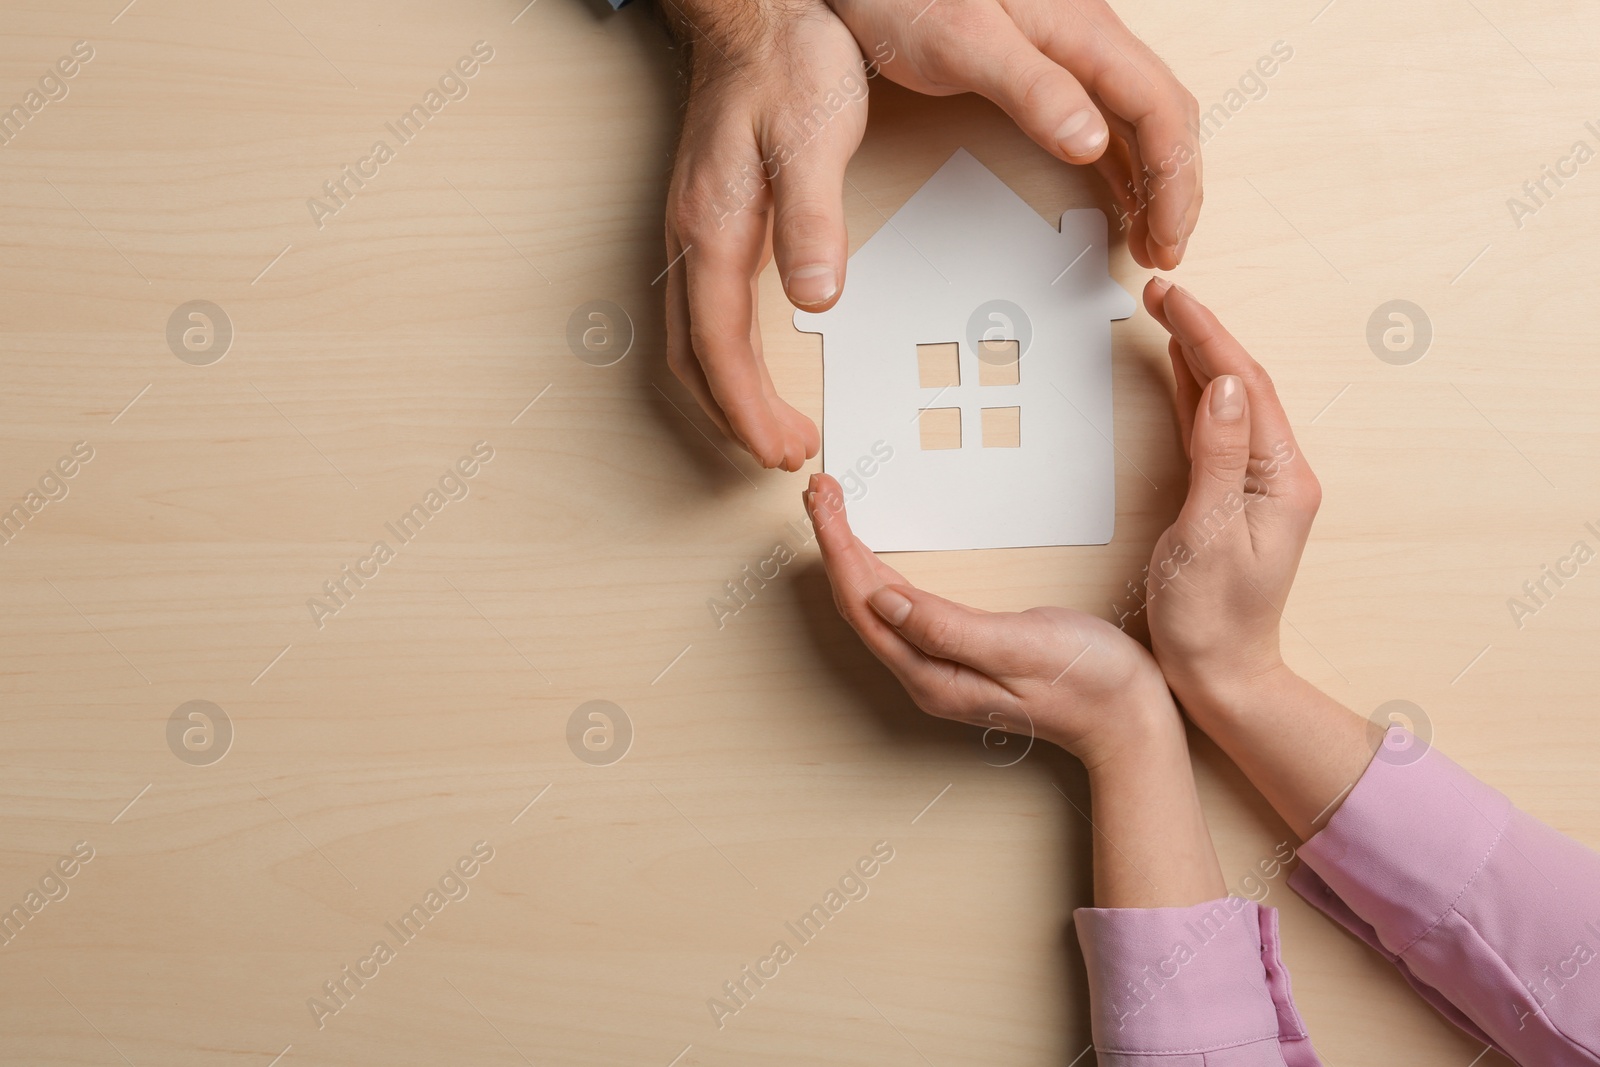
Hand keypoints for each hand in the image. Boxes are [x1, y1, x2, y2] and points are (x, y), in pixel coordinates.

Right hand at [662, 0, 865, 469]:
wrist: (756, 9)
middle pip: (693, 358)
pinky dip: (724, 356)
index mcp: (713, 228)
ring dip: (726, 392)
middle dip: (734, 417)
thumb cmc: (787, 61)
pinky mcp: (707, 221)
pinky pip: (701, 311)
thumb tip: (816, 299)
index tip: (781, 448)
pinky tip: (753, 360)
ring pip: (690, 339)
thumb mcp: (814, 135)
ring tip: (770, 425)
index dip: (748, 409)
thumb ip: (814, 219)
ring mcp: (692, 231)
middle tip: (782, 453)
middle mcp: (690, 237)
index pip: (719, 348)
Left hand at [805, 473, 1173, 768]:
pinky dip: (878, 572)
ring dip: (850, 555)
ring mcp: (939, 668)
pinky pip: (899, 611)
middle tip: (820, 491)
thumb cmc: (1087, 681)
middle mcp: (926, 676)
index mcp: (933, 676)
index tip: (824, 501)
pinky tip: (871, 556)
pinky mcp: (957, 655)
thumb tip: (884, 601)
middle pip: (859, 603)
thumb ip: (947, 628)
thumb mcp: (1018, 645)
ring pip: (875, 606)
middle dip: (834, 543)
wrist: (1127, 716)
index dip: (837, 548)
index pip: (864, 604)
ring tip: (833, 509)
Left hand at [822, 0, 1201, 268]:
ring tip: (1150, 237)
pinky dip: (1123, 162)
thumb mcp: (965, 43)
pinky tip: (1119, 194)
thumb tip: (1090, 141)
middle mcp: (1088, 36)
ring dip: (1154, 179)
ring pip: (1140, 119)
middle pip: (1164, 115)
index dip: (1174, 178)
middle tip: (1166, 250)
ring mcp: (1071, 50)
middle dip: (1176, 187)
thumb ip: (1030, 90)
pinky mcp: (1046, 63)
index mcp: (1082, 31)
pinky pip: (1108, 117)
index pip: (1160, 109)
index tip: (1167, 236)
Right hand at [1139, 279, 1322, 719]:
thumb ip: (1220, 454)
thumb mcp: (1209, 533)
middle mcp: (1279, 475)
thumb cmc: (1212, 619)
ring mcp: (1258, 486)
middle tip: (1161, 294)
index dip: (1206, 335)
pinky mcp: (1233, 498)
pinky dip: (1194, 394)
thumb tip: (1225, 385)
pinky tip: (1178, 372)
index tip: (1171, 299)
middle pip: (1243, 384)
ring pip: (1230, 401)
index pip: (1246, 386)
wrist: (1221, 676)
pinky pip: (1216, 430)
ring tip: (1167, 316)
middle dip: (1202, 333)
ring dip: (1198, 356)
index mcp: (1282, 478)